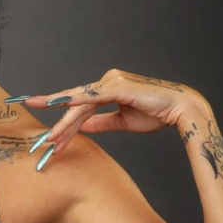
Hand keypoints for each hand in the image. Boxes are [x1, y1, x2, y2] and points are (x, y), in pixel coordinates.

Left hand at [15, 68, 208, 159]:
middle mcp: (106, 81)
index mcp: (107, 89)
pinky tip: (63, 109)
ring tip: (52, 139)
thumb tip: (82, 127)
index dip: (64, 121)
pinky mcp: (118, 86)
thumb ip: (101, 122)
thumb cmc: (155, 113)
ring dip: (66, 123)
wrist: (179, 109)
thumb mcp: (121, 122)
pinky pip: (93, 97)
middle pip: (76, 105)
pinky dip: (77, 103)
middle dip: (60, 125)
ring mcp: (111, 82)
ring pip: (81, 104)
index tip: (49, 134)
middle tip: (43, 141)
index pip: (79, 106)